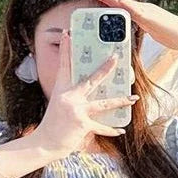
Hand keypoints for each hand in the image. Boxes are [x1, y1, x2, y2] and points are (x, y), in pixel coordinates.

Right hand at [32, 30, 137, 157]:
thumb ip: (72, 97)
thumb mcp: (59, 105)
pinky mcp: (82, 124)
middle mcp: (69, 97)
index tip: (67, 33)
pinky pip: (102, 126)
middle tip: (116, 57)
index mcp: (61, 90)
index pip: (64, 65)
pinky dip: (112, 130)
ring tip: (133, 98)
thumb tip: (90, 92)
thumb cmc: (53, 124)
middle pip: (91, 79)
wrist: (44, 143)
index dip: (65, 49)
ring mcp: (76, 110)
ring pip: (103, 103)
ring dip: (120, 101)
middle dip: (105, 68)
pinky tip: (121, 130)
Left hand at [88, 0, 177, 51]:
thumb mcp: (154, 32)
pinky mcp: (150, 17)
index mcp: (142, 13)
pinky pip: (132, 11)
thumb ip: (144, 29)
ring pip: (123, 2)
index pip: (121, 5)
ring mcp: (146, 11)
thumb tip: (138, 31)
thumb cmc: (174, 36)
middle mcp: (143, 8)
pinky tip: (112, 2)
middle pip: (119, 0)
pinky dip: (121, 6)